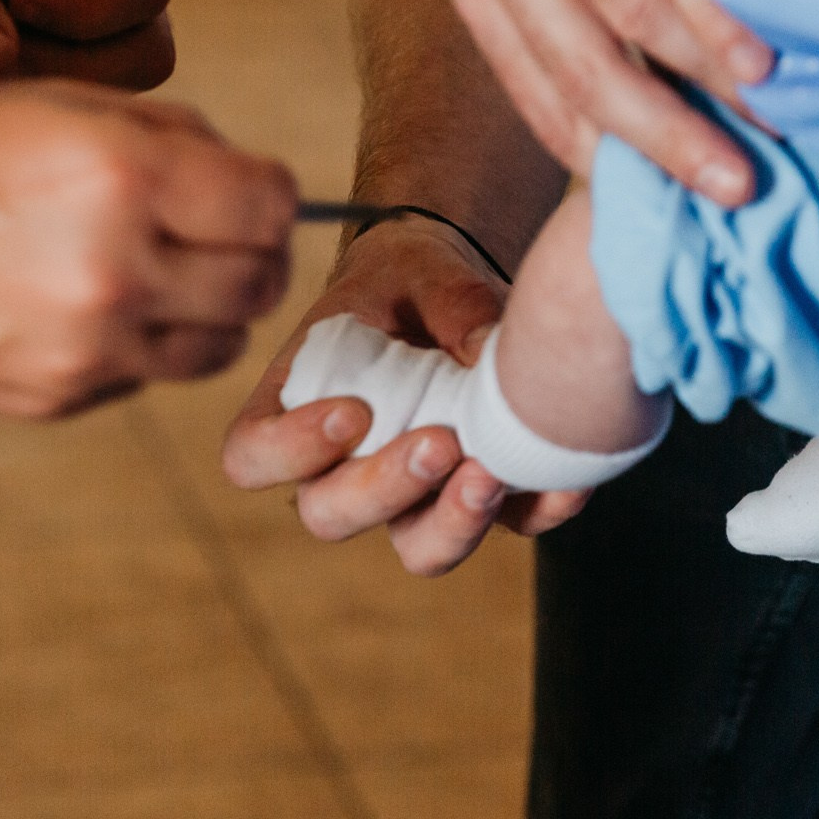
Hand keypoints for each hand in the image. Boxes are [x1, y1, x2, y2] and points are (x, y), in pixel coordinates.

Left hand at [0, 0, 174, 86]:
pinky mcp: (38, 58)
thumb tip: (0, 58)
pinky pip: (66, 100)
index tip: (19, 4)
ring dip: (47, 88)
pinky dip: (20, 105)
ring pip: (118, 82)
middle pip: (147, 44)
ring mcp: (71, 19)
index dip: (94, 8)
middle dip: (75, 63)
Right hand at [0, 81, 293, 415]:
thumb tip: (243, 172)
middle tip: (222, 235)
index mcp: (121, 174)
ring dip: (212, 308)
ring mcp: (89, 345)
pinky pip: (147, 375)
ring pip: (218, 343)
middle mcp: (117, 266)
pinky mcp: (59, 396)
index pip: (270, 202)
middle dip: (255, 252)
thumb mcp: (49, 102)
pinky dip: (146, 344)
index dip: (272, 193)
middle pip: (260, 281)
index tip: (251, 189)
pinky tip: (96, 308)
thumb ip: (166, 134)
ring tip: (164, 274)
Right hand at [221, 219, 590, 576]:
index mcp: (293, 407)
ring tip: (489, 476)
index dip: (291, 451)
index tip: (351, 412)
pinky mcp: (477, 497)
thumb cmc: (409, 280)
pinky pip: (508, 525)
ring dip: (453, 524)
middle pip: (331, 516)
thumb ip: (445, 303)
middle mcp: (341, 467)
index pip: (253, 456)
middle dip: (385, 489)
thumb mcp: (417, 270)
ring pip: (418, 547)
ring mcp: (411, 493)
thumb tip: (484, 352)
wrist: (458, 292)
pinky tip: (566, 482)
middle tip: (438, 443)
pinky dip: (539, 509)